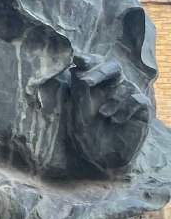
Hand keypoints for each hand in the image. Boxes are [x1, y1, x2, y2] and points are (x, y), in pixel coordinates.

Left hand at [69, 53, 151, 173]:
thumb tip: (76, 67)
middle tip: (86, 82)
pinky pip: (137, 99)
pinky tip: (116, 121)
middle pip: (113, 67)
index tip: (78, 60)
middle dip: (99, 72)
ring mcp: (128, 96)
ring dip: (112, 100)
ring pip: (125, 84)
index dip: (89, 59)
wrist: (103, 158)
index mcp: (95, 85)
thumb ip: (79, 91)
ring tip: (103, 115)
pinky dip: (125, 109)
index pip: (95, 64)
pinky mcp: (142, 108)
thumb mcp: (79, 112)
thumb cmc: (88, 135)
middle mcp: (112, 87)